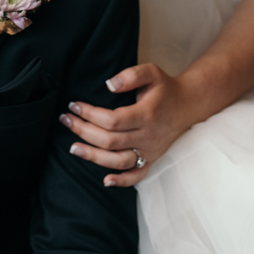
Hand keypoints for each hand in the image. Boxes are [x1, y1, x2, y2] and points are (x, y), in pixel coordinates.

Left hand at [59, 61, 201, 186]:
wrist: (188, 105)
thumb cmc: (165, 88)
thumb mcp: (151, 72)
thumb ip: (130, 75)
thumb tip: (108, 85)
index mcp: (146, 114)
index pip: (112, 120)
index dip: (90, 114)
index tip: (73, 105)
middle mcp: (148, 136)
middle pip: (110, 141)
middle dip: (83, 131)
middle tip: (65, 120)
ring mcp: (150, 151)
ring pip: (119, 161)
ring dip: (94, 157)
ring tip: (73, 148)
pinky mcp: (152, 159)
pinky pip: (137, 176)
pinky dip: (122, 181)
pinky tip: (105, 181)